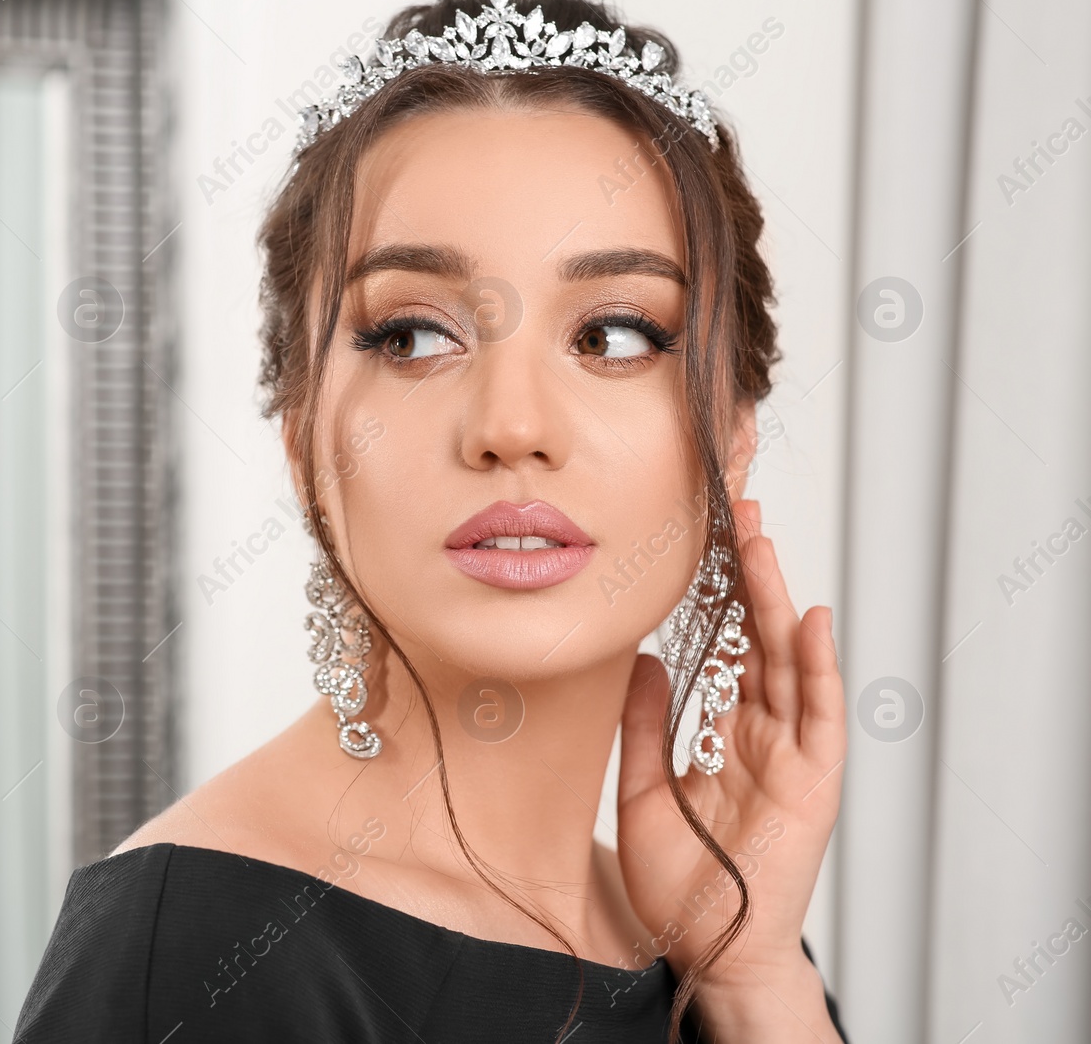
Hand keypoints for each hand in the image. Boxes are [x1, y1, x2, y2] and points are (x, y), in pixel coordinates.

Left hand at [615, 499, 846, 994]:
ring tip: (759, 542)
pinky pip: (820, 715)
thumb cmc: (681, 880)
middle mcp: (763, 735)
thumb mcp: (642, 787)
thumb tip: (642, 658)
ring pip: (788, 662)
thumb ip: (643, 724)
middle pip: (759, 641)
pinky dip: (819, 667)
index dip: (716, 597)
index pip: (725, 648)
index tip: (702, 540)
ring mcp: (792, 755)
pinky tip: (811, 620)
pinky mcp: (815, 782)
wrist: (707, 948)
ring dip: (776, 601)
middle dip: (748, 578)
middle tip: (735, 514)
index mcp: (725, 733)